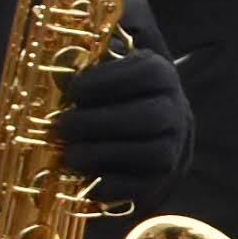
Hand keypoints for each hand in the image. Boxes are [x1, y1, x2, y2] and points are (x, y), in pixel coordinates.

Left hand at [55, 47, 194, 200]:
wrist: (148, 130)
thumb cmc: (115, 92)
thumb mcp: (108, 62)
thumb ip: (92, 51)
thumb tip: (65, 53)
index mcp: (161, 76)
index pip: (146, 73)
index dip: (107, 81)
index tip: (73, 90)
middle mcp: (176, 111)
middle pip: (148, 117)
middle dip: (99, 123)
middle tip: (61, 127)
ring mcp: (173, 149)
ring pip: (150, 153)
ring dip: (103, 155)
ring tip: (68, 154)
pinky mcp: (161, 182)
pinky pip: (143, 188)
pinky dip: (111, 186)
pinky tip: (83, 180)